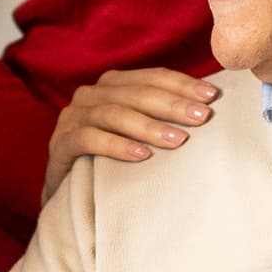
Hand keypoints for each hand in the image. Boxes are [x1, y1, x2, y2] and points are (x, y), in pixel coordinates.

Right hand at [45, 67, 216, 198]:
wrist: (69, 193)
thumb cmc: (113, 160)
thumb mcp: (138, 134)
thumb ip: (162, 118)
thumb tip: (209, 111)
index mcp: (113, 85)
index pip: (152, 77)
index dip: (182, 85)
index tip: (212, 97)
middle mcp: (91, 94)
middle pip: (136, 93)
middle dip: (172, 105)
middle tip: (202, 118)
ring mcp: (72, 117)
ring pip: (114, 114)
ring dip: (149, 126)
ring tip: (179, 141)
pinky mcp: (59, 144)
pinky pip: (88, 139)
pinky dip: (117, 146)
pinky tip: (142, 156)